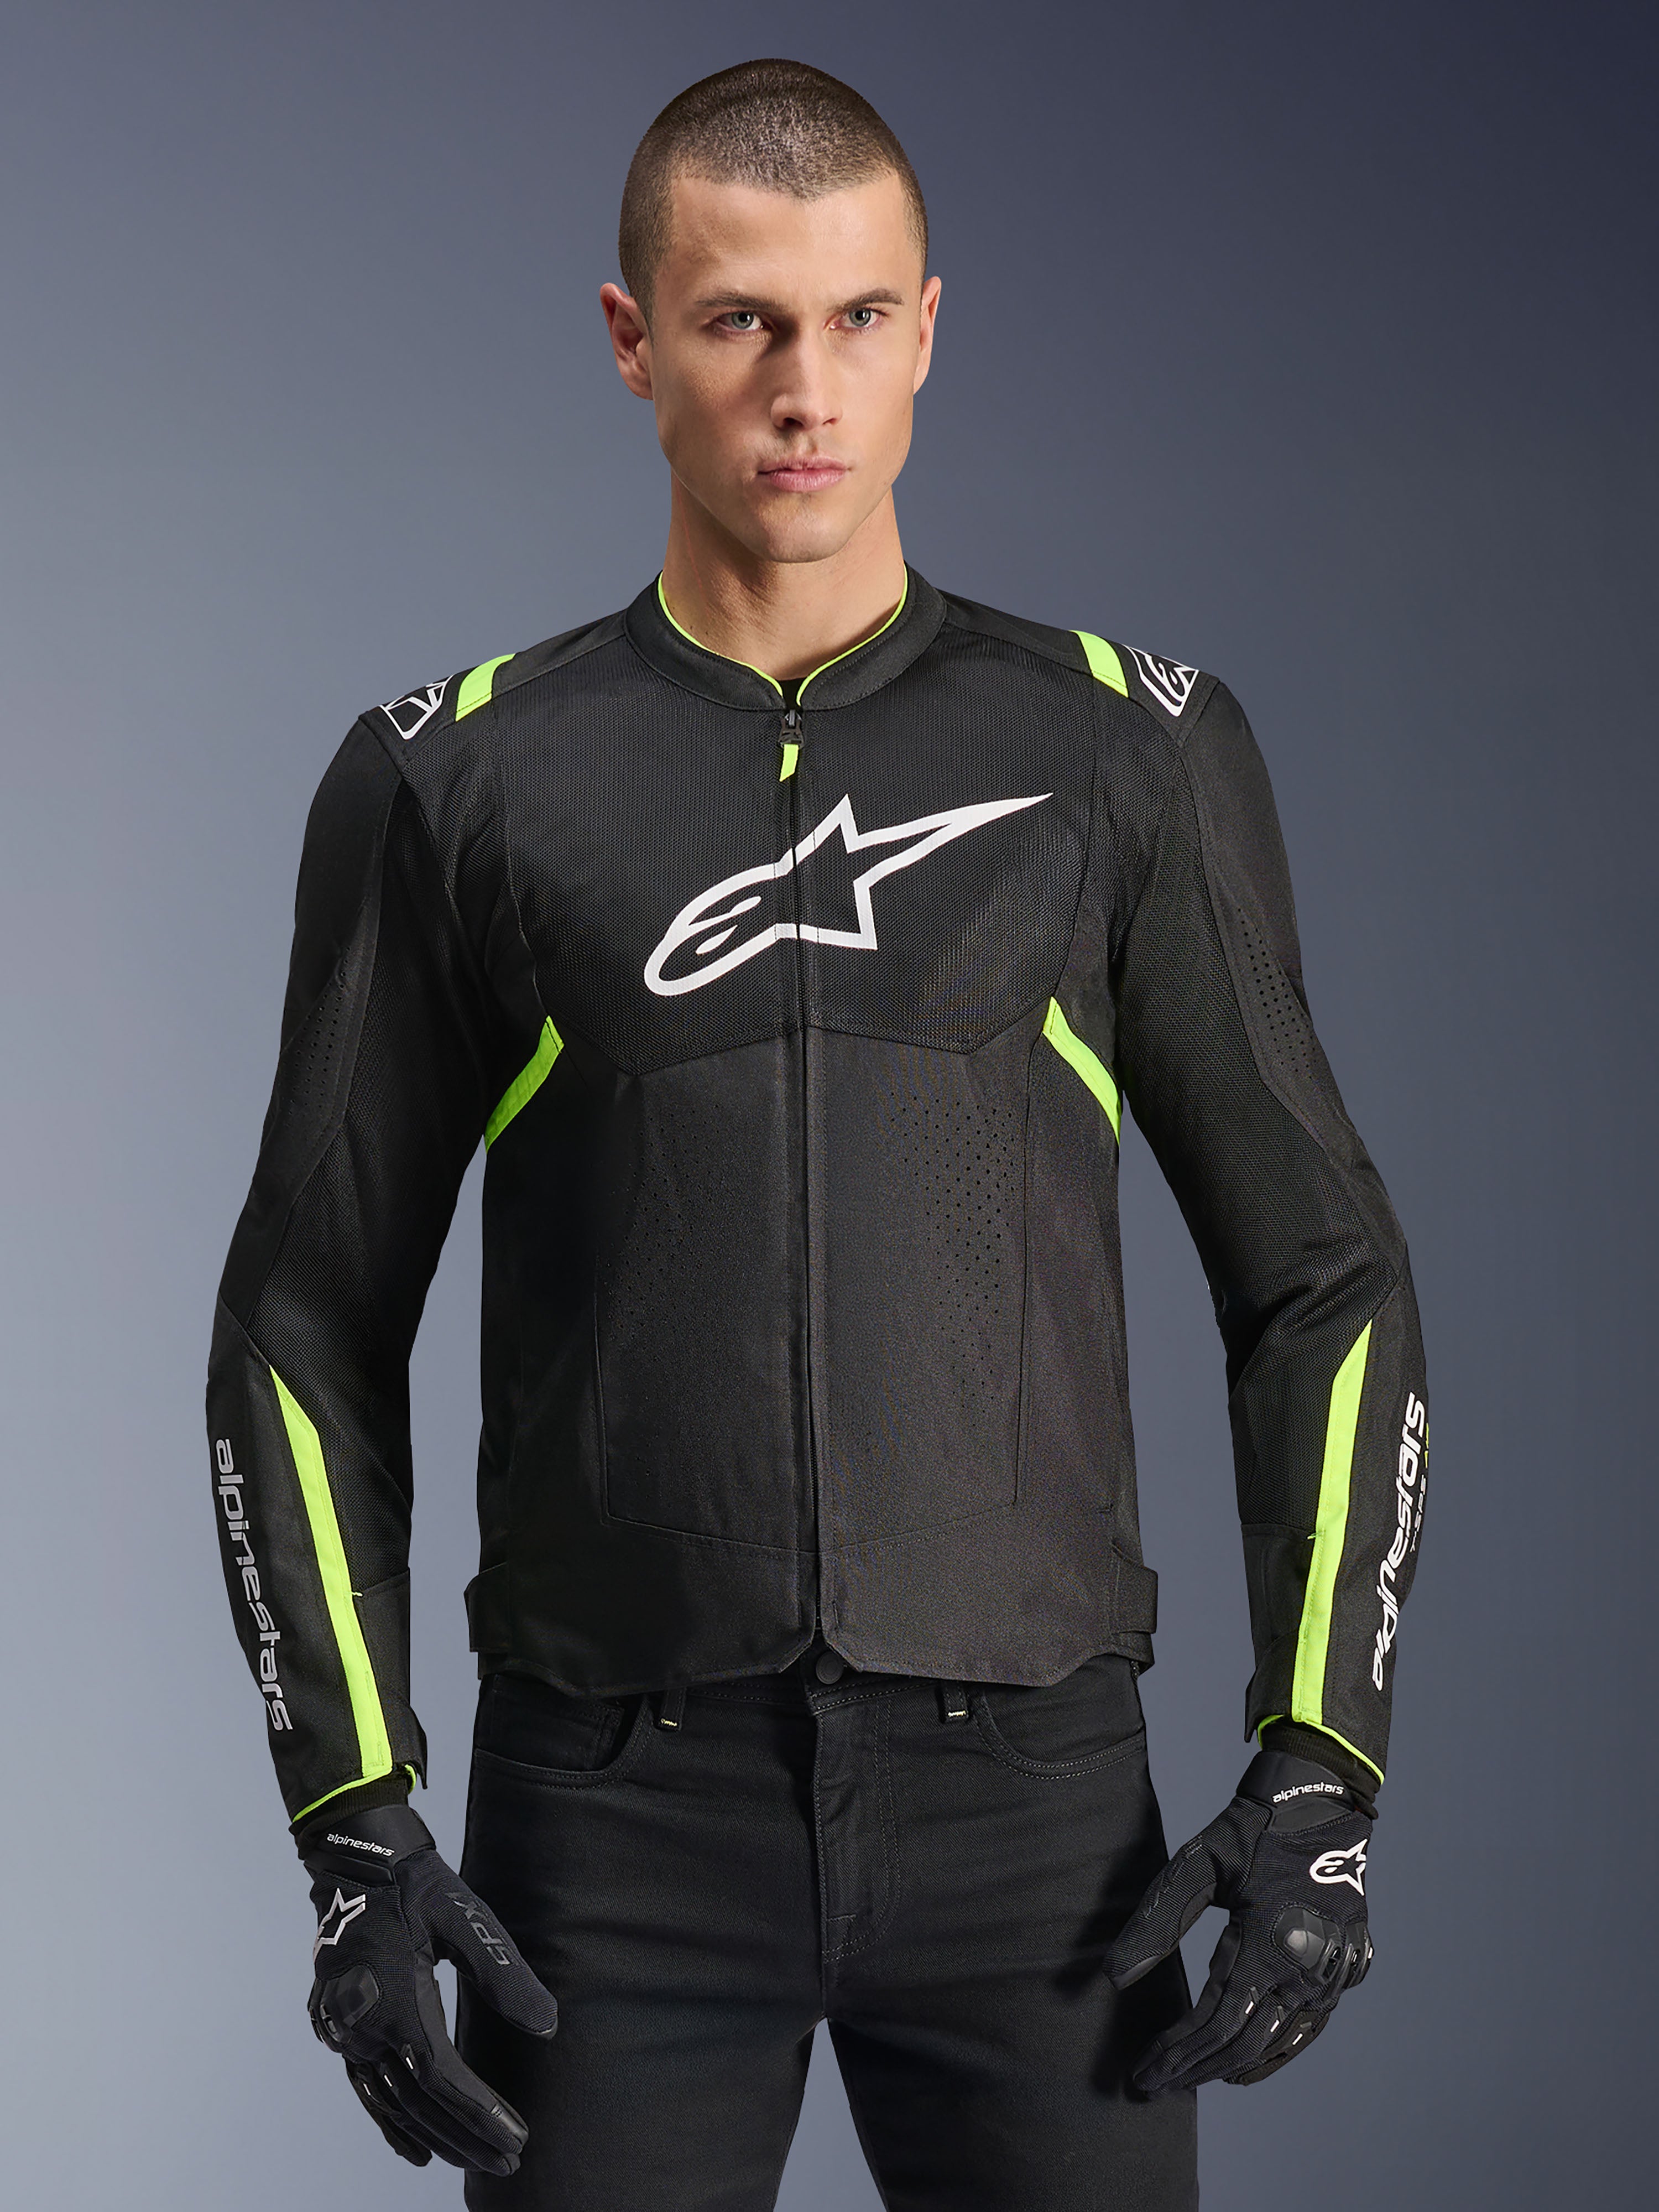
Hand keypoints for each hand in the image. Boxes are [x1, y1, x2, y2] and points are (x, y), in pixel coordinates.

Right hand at [300, 1802, 557, 2173]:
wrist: (357, 1861)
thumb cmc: (419, 1887)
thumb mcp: (467, 1920)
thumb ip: (505, 1975)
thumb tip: (548, 2026)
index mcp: (396, 2001)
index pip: (440, 2077)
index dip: (479, 2113)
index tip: (517, 2136)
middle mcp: (364, 2026)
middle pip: (417, 2101)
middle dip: (465, 2136)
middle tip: (509, 2162)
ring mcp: (345, 2031)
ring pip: (391, 2103)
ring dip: (435, 2136)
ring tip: (476, 2161)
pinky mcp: (339, 2029)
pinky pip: (367, 2090)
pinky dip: (393, 2123)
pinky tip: (417, 2149)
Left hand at [1105, 1749, 1373, 2091]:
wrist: (1321, 1801)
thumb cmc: (1249, 1831)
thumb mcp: (1195, 1866)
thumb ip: (1155, 1923)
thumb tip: (1111, 1978)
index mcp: (1268, 1942)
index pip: (1213, 2021)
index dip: (1175, 2052)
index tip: (1142, 2072)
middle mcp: (1306, 1968)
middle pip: (1243, 2043)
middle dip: (1194, 2068)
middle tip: (1155, 2084)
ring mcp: (1333, 1973)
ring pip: (1276, 2042)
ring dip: (1229, 2065)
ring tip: (1188, 2077)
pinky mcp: (1348, 1970)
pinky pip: (1307, 2028)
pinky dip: (1273, 2053)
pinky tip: (1243, 2064)